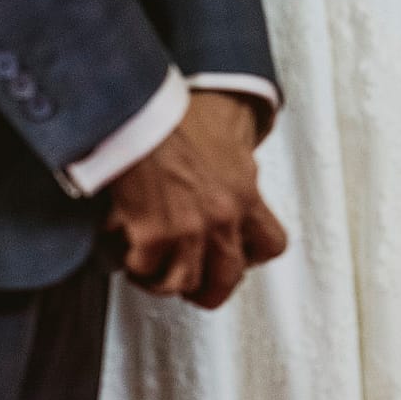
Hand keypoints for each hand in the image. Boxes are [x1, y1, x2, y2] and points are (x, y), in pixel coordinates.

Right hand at [105, 92, 286, 308]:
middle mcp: (224, 218)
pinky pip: (147, 270)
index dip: (251, 257)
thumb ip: (237, 175)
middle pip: (228, 278)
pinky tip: (130, 254)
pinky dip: (136, 267)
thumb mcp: (229, 145)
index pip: (271, 246)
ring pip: (185, 282)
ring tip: (152, 271)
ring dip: (166, 281)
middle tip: (192, 284)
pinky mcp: (154, 234)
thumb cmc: (178, 119)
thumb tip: (237, 182)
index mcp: (246, 197)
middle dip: (209, 288)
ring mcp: (190, 230)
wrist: (143, 112)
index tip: (235, 256)